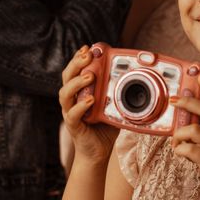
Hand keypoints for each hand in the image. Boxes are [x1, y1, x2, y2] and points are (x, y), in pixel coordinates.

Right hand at [59, 47, 119, 164]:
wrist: (98, 152)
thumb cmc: (104, 127)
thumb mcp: (113, 105)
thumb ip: (118, 92)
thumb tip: (134, 77)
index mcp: (79, 92)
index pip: (74, 71)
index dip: (78, 58)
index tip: (87, 48)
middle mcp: (71, 100)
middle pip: (66, 77)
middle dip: (76, 64)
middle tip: (88, 56)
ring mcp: (70, 112)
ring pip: (65, 93)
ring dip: (77, 82)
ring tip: (90, 76)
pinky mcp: (73, 126)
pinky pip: (73, 114)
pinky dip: (80, 106)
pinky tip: (90, 100)